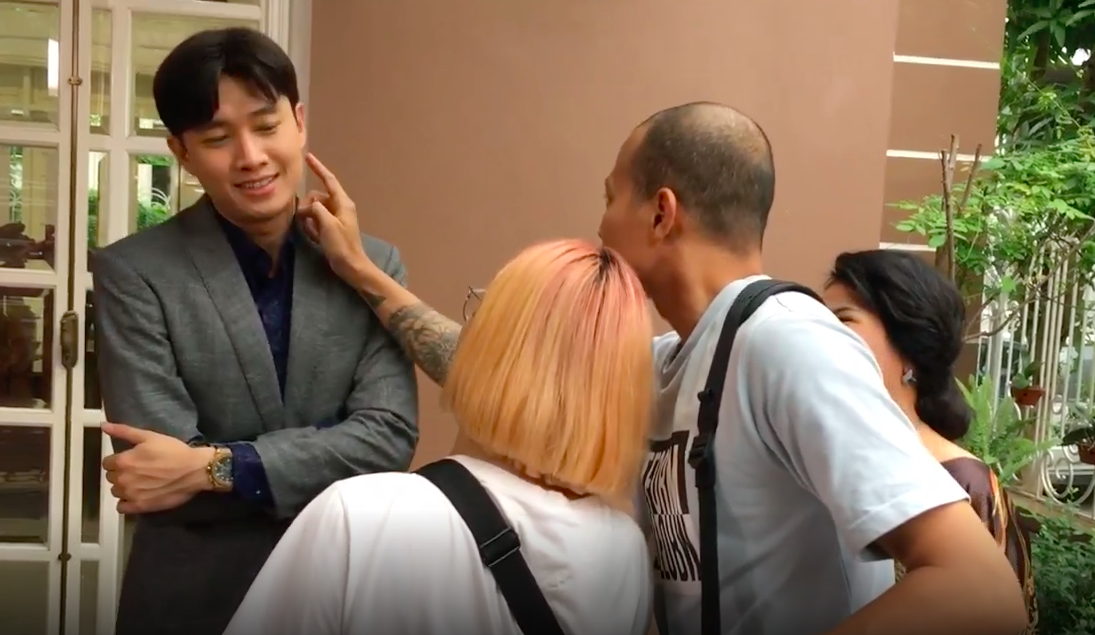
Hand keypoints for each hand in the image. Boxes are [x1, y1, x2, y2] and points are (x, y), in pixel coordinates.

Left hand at [101, 423, 214, 513]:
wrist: (195, 470)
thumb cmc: (173, 451)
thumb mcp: (149, 436)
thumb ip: (124, 431)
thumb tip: (103, 425)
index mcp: (123, 461)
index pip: (107, 463)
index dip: (118, 460)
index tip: (131, 459)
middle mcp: (122, 479)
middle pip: (111, 477)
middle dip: (121, 473)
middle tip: (138, 470)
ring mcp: (130, 495)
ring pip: (116, 492)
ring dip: (124, 487)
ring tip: (140, 482)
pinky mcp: (140, 506)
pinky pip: (122, 508)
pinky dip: (126, 502)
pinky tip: (137, 496)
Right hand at [297, 153, 375, 281]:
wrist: (351, 266)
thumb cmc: (341, 245)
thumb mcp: (327, 224)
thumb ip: (316, 209)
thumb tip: (307, 206)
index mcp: (343, 202)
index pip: (329, 180)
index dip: (318, 168)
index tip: (308, 157)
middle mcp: (340, 206)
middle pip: (317, 196)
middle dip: (307, 205)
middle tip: (303, 219)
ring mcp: (336, 217)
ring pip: (315, 209)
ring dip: (308, 218)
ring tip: (311, 231)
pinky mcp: (331, 228)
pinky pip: (316, 220)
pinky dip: (312, 227)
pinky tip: (314, 237)